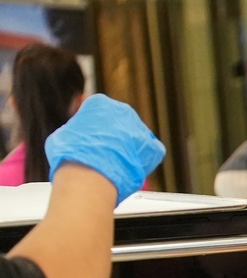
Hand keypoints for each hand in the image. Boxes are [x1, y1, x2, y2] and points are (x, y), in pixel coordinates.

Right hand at [45, 95, 164, 202]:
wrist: (88, 174)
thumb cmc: (70, 156)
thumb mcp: (63, 133)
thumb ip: (76, 129)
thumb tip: (78, 132)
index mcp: (100, 102)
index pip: (99, 112)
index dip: (93, 130)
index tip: (89, 142)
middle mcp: (123, 111)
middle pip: (119, 123)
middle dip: (113, 138)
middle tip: (103, 154)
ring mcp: (139, 128)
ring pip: (135, 138)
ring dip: (128, 149)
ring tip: (115, 164)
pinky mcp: (152, 147)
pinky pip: (151, 152)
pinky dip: (143, 160)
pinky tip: (130, 167)